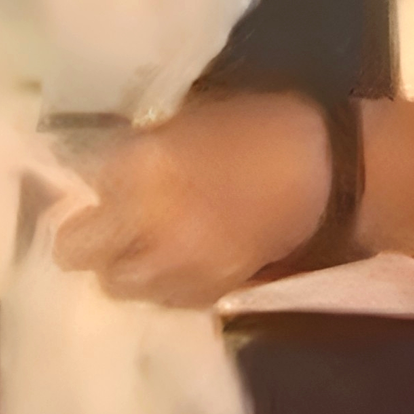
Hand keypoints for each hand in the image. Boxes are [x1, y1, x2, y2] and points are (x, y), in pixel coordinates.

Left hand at [55, 92, 332, 306]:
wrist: (338, 173)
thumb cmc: (271, 128)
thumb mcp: (201, 116)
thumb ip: (150, 145)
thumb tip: (115, 167)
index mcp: (143, 166)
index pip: (80, 185)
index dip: (92, 185)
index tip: (105, 181)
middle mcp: (146, 224)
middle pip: (76, 249)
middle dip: (89, 235)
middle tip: (114, 221)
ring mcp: (175, 265)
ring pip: (116, 282)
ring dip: (127, 263)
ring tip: (151, 246)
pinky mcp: (207, 291)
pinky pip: (162, 298)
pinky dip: (166, 282)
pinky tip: (186, 262)